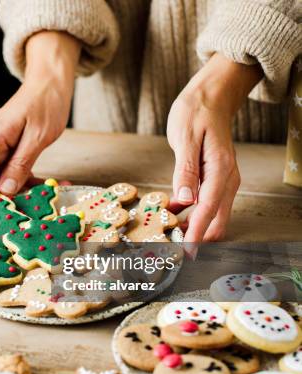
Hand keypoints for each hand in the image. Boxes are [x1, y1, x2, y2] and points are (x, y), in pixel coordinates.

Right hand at [0, 31, 80, 218]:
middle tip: (17, 220)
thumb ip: (20, 164)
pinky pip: (15, 174)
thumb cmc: (44, 103)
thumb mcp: (37, 136)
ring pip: (2, 181)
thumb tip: (5, 191)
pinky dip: (31, 183)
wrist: (51, 84)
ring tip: (44, 203)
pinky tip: (52, 188)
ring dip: (22, 193)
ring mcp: (0, 150)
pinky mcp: (12, 153)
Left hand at [167, 54, 261, 241]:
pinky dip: (192, 215)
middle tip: (174, 252)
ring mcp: (222, 180)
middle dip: (198, 239)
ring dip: (194, 228)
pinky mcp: (214, 179)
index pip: (208, 210)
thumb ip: (185, 171)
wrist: (211, 95)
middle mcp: (226, 179)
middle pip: (216, 220)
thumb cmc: (196, 112)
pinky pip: (206, 204)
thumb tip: (185, 201)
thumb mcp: (185, 139)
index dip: (196, 234)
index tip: (186, 253)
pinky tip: (172, 217)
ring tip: (169, 238)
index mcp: (221, 170)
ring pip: (212, 215)